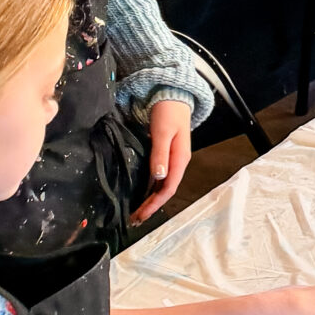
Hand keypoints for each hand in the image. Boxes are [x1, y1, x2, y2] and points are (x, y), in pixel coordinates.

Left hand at [132, 101, 192, 223]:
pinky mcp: (166, 155)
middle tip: (134, 219)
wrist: (172, 96)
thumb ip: (160, 154)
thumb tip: (159, 177)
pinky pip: (160, 178)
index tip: (140, 214)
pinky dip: (151, 189)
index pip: (169, 188)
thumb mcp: (163, 132)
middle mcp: (178, 162)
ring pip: (163, 186)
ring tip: (137, 212)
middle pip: (166, 190)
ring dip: (151, 200)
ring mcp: (172, 159)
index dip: (155, 203)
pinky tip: (143, 194)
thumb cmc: (168, 113)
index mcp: (180, 159)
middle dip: (151, 206)